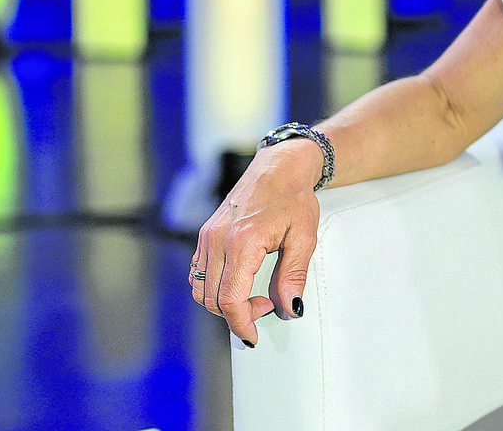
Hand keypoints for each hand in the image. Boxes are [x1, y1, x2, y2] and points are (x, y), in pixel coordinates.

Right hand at [190, 138, 325, 345]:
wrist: (280, 166)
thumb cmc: (294, 197)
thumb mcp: (304, 237)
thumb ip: (294, 276)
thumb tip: (290, 308)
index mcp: (242, 242)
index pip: (230, 299)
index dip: (241, 324)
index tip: (253, 335)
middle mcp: (218, 240)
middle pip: (211, 299)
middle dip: (236, 314)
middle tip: (266, 304)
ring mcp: (208, 236)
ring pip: (200, 289)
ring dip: (222, 302)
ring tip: (253, 295)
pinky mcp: (205, 234)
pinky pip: (198, 273)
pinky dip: (213, 287)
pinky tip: (238, 282)